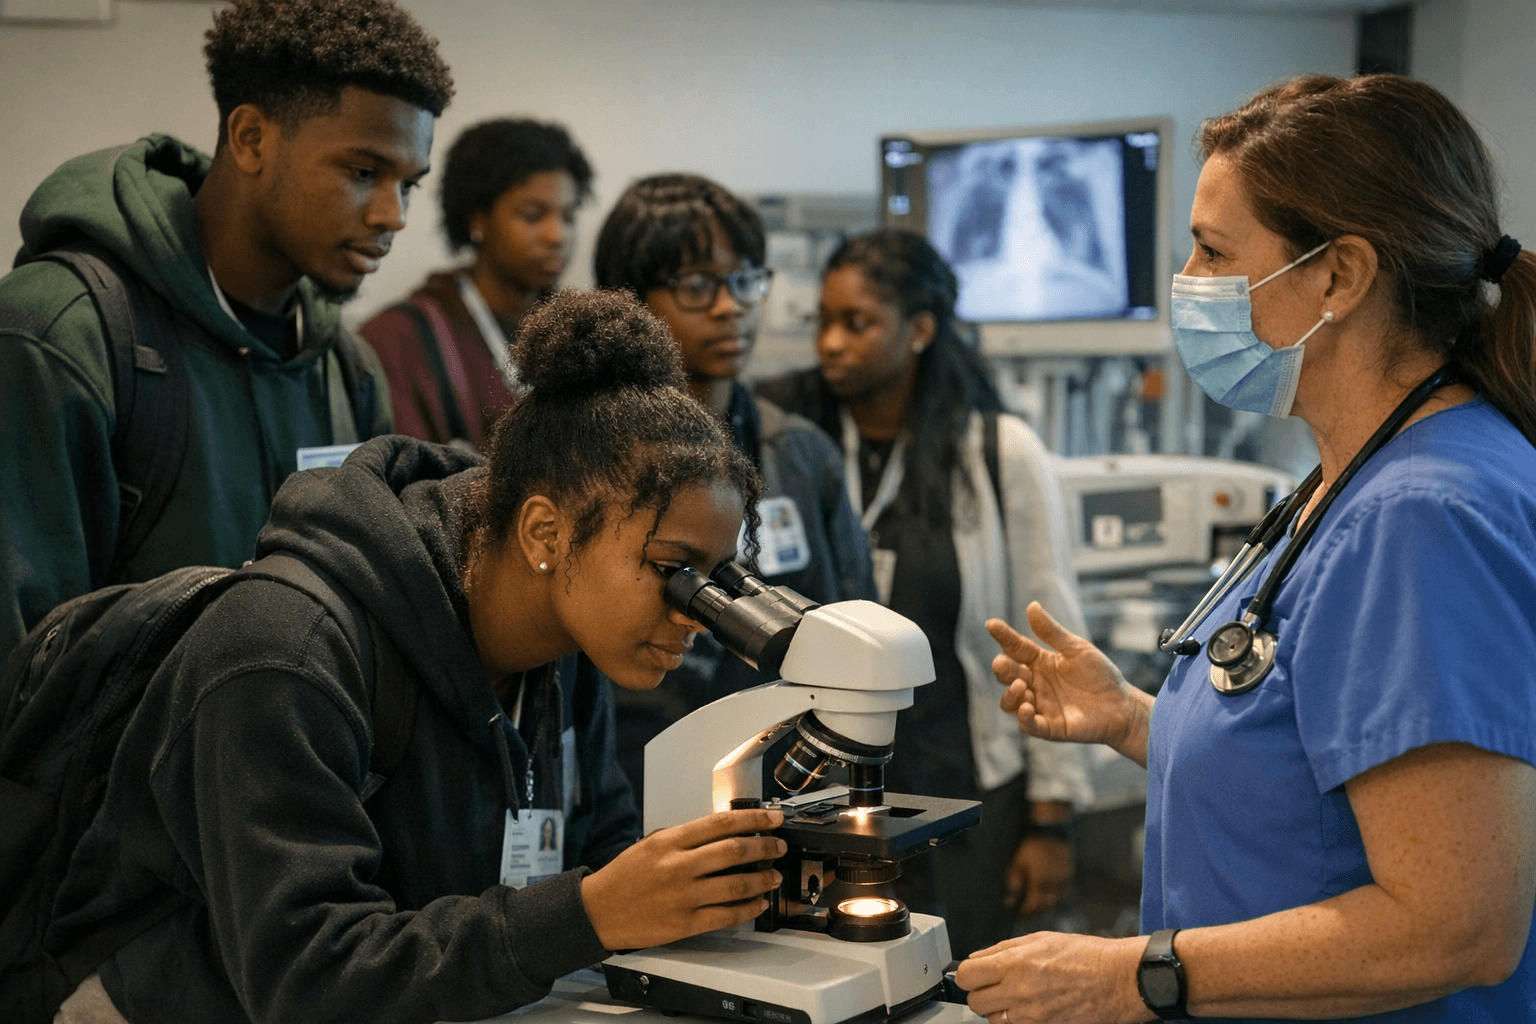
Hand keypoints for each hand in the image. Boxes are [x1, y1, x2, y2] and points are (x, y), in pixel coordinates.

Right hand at [580, 808, 785, 950]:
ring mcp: (684, 896)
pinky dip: (747, 909)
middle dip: (765, 847)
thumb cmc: (624, 877)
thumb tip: (723, 832)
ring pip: (736, 885)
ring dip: (762, 879)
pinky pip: (726, 916)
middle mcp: (679, 867)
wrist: (598, 911)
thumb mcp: (651, 843)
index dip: (754, 819)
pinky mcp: (685, 923)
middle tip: (779, 847)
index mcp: (670, 842)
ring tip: (774, 876)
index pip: (721, 823)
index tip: (773, 819)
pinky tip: (757, 904)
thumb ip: (686, 837)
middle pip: (734, 851)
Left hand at [957, 931, 1146, 1023]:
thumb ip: (1002, 949)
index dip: (967, 975)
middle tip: (995, 985)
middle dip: (981, 992)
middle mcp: (1018, 992)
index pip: (966, 976)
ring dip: (999, 1009)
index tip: (974, 974)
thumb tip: (977, 958)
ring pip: (993, 1019)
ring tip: (1016, 996)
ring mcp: (1030, 1016)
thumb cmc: (1084, 956)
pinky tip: (1030, 1007)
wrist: (1116, 980)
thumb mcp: (1039, 939)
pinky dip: (1017, 1020)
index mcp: (1014, 964)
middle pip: (975, 1002)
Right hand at [987, 603, 1149, 764]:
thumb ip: (1052, 632)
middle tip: (1004, 663)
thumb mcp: (1077, 649)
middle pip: (1008, 675)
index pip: (1015, 648)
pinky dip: (1023, 717)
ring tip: (1021, 686)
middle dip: (1002, 669)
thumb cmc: (1100, 675)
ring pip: (1009, 702)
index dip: (1003, 636)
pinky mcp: (1049, 727)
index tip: (991, 625)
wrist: (1122, 705)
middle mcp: (1035, 683)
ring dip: (1009, 694)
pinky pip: (1028, 725)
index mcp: (1040, 662)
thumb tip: (1031, 606)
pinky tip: (1027, 707)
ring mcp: (1040, 705)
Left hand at [1006, 834, 1072, 918]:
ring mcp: (1063, 881)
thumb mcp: (1017, 863)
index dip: (1025, 912)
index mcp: (1040, 884)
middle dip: (1035, 910)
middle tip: (1026, 909)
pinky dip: (1054, 894)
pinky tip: (1046, 889)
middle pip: (1045, 907)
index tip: (1018, 914)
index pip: (1033, 906)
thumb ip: (1013, 884)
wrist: (1051, 831)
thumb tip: (1009, 902)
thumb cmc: (1031, 846)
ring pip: (1055, 900)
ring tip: (1036, 900)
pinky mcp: (1069, 874)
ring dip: (1045, 903)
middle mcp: (1054, 886)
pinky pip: (1062, 891)